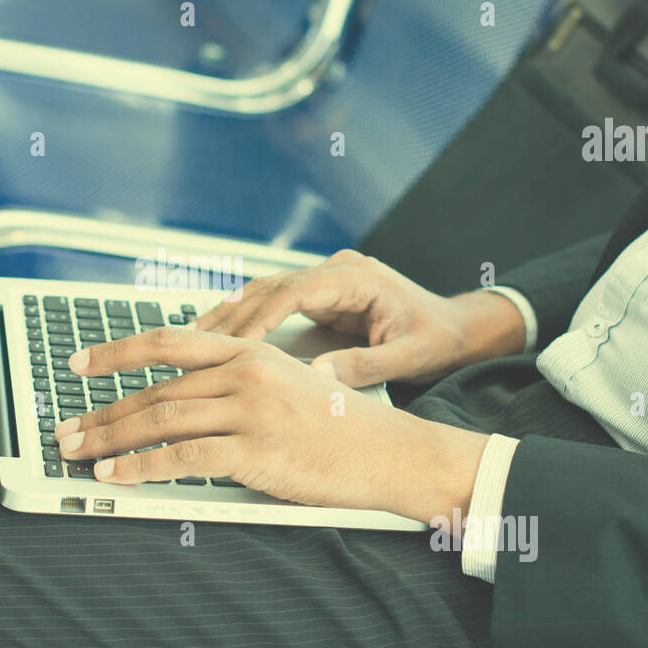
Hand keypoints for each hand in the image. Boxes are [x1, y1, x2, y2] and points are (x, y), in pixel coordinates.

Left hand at [54, 325, 487, 522]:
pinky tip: (118, 475)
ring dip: (110, 439)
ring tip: (78, 455)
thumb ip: (236, 379)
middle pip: (155, 389)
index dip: (116, 352)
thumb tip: (182, 394)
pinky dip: (143, 467)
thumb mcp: (286, 381)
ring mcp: (250, 410)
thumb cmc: (339, 423)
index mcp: (249, 350)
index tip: (79, 363)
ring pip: (161, 420)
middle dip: (101, 412)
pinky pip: (184, 458)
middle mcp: (245, 372)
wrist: (390, 451)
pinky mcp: (256, 450)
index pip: (168, 341)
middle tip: (65, 430)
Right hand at [191, 249, 525, 386]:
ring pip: (263, 292)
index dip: (259, 317)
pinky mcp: (319, 295)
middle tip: (191, 344)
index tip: (234, 344)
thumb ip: (366, 365)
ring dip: (228, 316)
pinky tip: (215, 339)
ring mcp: (325, 280)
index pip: (295, 291)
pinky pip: (271, 304)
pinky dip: (243, 320)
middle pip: (269, 287)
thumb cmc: (439, 338)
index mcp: (358, 278)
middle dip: (230, 316)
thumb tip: (321, 376)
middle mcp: (337, 271)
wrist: (458, 326)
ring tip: (190, 342)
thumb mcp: (410, 357)